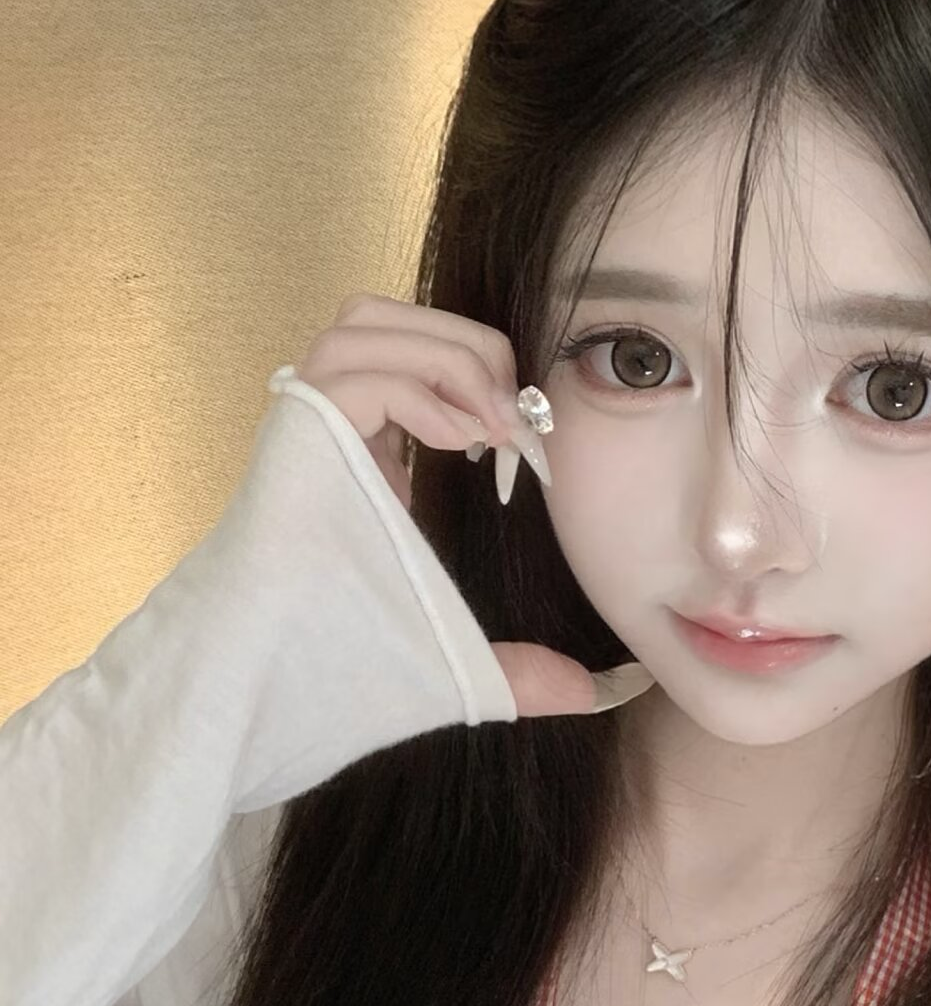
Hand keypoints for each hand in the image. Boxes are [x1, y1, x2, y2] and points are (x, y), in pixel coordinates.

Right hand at [288, 293, 651, 717]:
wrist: (270, 681)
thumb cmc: (343, 663)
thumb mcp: (454, 651)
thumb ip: (516, 665)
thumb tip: (585, 691)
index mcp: (356, 447)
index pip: (404, 347)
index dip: (471, 366)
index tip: (518, 440)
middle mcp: (323, 424)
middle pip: (380, 313)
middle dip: (462, 343)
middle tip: (508, 419)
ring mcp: (303, 426)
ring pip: (363, 321)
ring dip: (442, 356)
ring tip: (485, 427)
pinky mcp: (294, 441)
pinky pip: (359, 374)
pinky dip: (419, 391)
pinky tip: (458, 444)